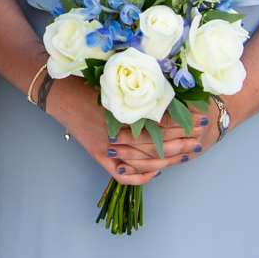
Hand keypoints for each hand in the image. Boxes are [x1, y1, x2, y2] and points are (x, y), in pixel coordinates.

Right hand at [45, 79, 205, 184]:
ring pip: (143, 160)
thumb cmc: (87, 81)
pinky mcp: (98, 156)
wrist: (58, 93)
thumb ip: (141, 95)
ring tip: (188, 152)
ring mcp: (105, 149)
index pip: (158, 124)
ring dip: (169, 158)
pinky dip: (141, 176)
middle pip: (156, 144)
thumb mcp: (116, 83)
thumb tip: (172, 101)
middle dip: (182, 140)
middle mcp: (113, 134)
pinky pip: (122, 174)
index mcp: (119, 114)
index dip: (181, 122)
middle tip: (201, 135)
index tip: (200, 116)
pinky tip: (157, 172)